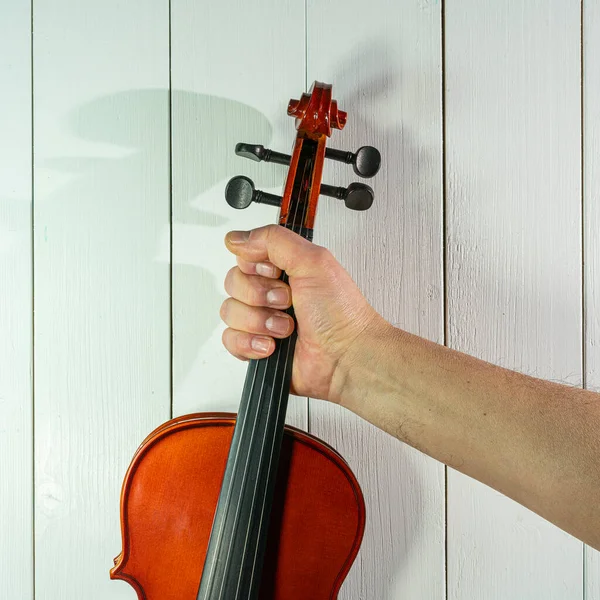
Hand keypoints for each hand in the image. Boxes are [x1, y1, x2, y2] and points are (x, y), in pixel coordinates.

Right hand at [221, 225, 383, 401]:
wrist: (346, 357)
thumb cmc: (340, 314)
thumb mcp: (313, 261)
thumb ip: (274, 239)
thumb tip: (238, 238)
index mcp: (284, 268)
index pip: (245, 256)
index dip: (256, 266)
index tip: (277, 272)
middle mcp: (271, 292)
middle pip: (234, 282)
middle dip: (259, 294)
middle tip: (286, 302)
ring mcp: (262, 320)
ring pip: (230, 311)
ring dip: (259, 321)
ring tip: (285, 328)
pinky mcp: (256, 347)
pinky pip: (230, 339)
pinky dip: (250, 342)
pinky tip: (272, 345)